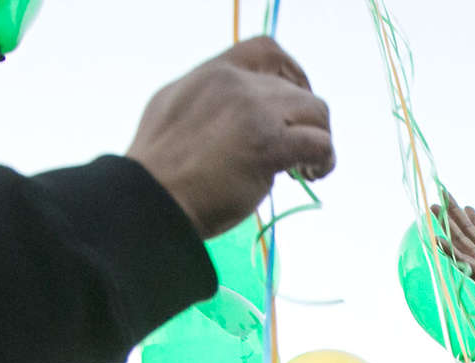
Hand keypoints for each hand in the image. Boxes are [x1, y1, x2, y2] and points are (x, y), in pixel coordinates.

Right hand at [127, 36, 333, 237]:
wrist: (151, 199)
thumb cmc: (159, 170)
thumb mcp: (173, 110)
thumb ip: (209, 101)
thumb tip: (240, 113)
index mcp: (211, 73)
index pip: (266, 50)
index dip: (292, 73)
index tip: (296, 101)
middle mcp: (233, 84)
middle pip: (296, 89)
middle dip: (303, 120)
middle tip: (293, 150)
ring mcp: (252, 111)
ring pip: (315, 112)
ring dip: (318, 138)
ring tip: (304, 167)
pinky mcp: (268, 145)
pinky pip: (319, 143)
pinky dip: (324, 159)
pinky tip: (311, 173)